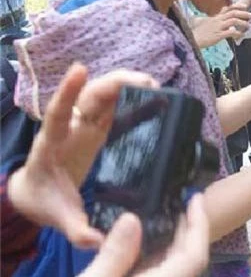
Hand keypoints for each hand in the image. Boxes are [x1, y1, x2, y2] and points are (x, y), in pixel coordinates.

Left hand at [7, 64, 158, 248]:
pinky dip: (133, 98)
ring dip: (128, 85)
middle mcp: (69, 127)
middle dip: (116, 83)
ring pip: (104, 94)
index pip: (58, 113)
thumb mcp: (58, 216)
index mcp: (52, 144)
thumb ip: (75, 228)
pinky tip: (155, 99)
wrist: (36, 193)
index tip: (80, 68)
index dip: (69, 91)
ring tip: (156, 87)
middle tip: (148, 83)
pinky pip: (115, 106)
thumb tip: (97, 241)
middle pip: (90, 95)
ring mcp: (84, 124)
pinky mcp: (97, 127)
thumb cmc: (44, 201)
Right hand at [79, 194, 208, 276]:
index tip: (196, 198)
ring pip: (172, 266)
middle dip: (185, 229)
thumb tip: (132, 218)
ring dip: (169, 243)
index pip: (194, 256)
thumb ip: (114, 255)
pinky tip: (139, 242)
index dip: (200, 225)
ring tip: (158, 213)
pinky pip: (158, 272)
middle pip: (187, 259)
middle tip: (176, 200)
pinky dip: (153, 256)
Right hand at [192, 4, 250, 46]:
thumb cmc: (196, 32)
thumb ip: (205, 19)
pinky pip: (231, 32)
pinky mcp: (218, 35)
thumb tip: (199, 18)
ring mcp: (218, 27)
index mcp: (215, 16)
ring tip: (248, 25)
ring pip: (234, 20)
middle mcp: (217, 19)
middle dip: (244, 13)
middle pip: (233, 12)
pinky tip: (242, 35)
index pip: (228, 8)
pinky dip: (238, 33)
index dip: (238, 6)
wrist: (192, 39)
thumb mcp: (200, 22)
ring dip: (243, 22)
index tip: (245, 6)